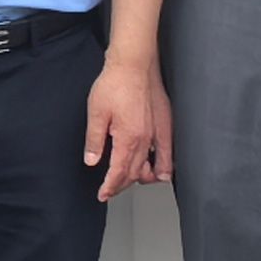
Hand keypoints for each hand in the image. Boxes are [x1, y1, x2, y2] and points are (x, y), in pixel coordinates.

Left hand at [85, 54, 170, 201]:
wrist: (134, 65)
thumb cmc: (114, 84)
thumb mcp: (96, 112)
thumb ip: (95, 140)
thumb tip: (92, 161)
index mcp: (128, 138)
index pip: (119, 172)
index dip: (110, 186)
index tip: (102, 194)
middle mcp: (146, 140)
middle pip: (136, 173)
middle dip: (122, 185)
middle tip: (110, 190)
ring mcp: (158, 133)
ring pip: (152, 167)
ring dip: (140, 178)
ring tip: (129, 183)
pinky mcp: (165, 125)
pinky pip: (167, 154)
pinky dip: (163, 166)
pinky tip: (158, 171)